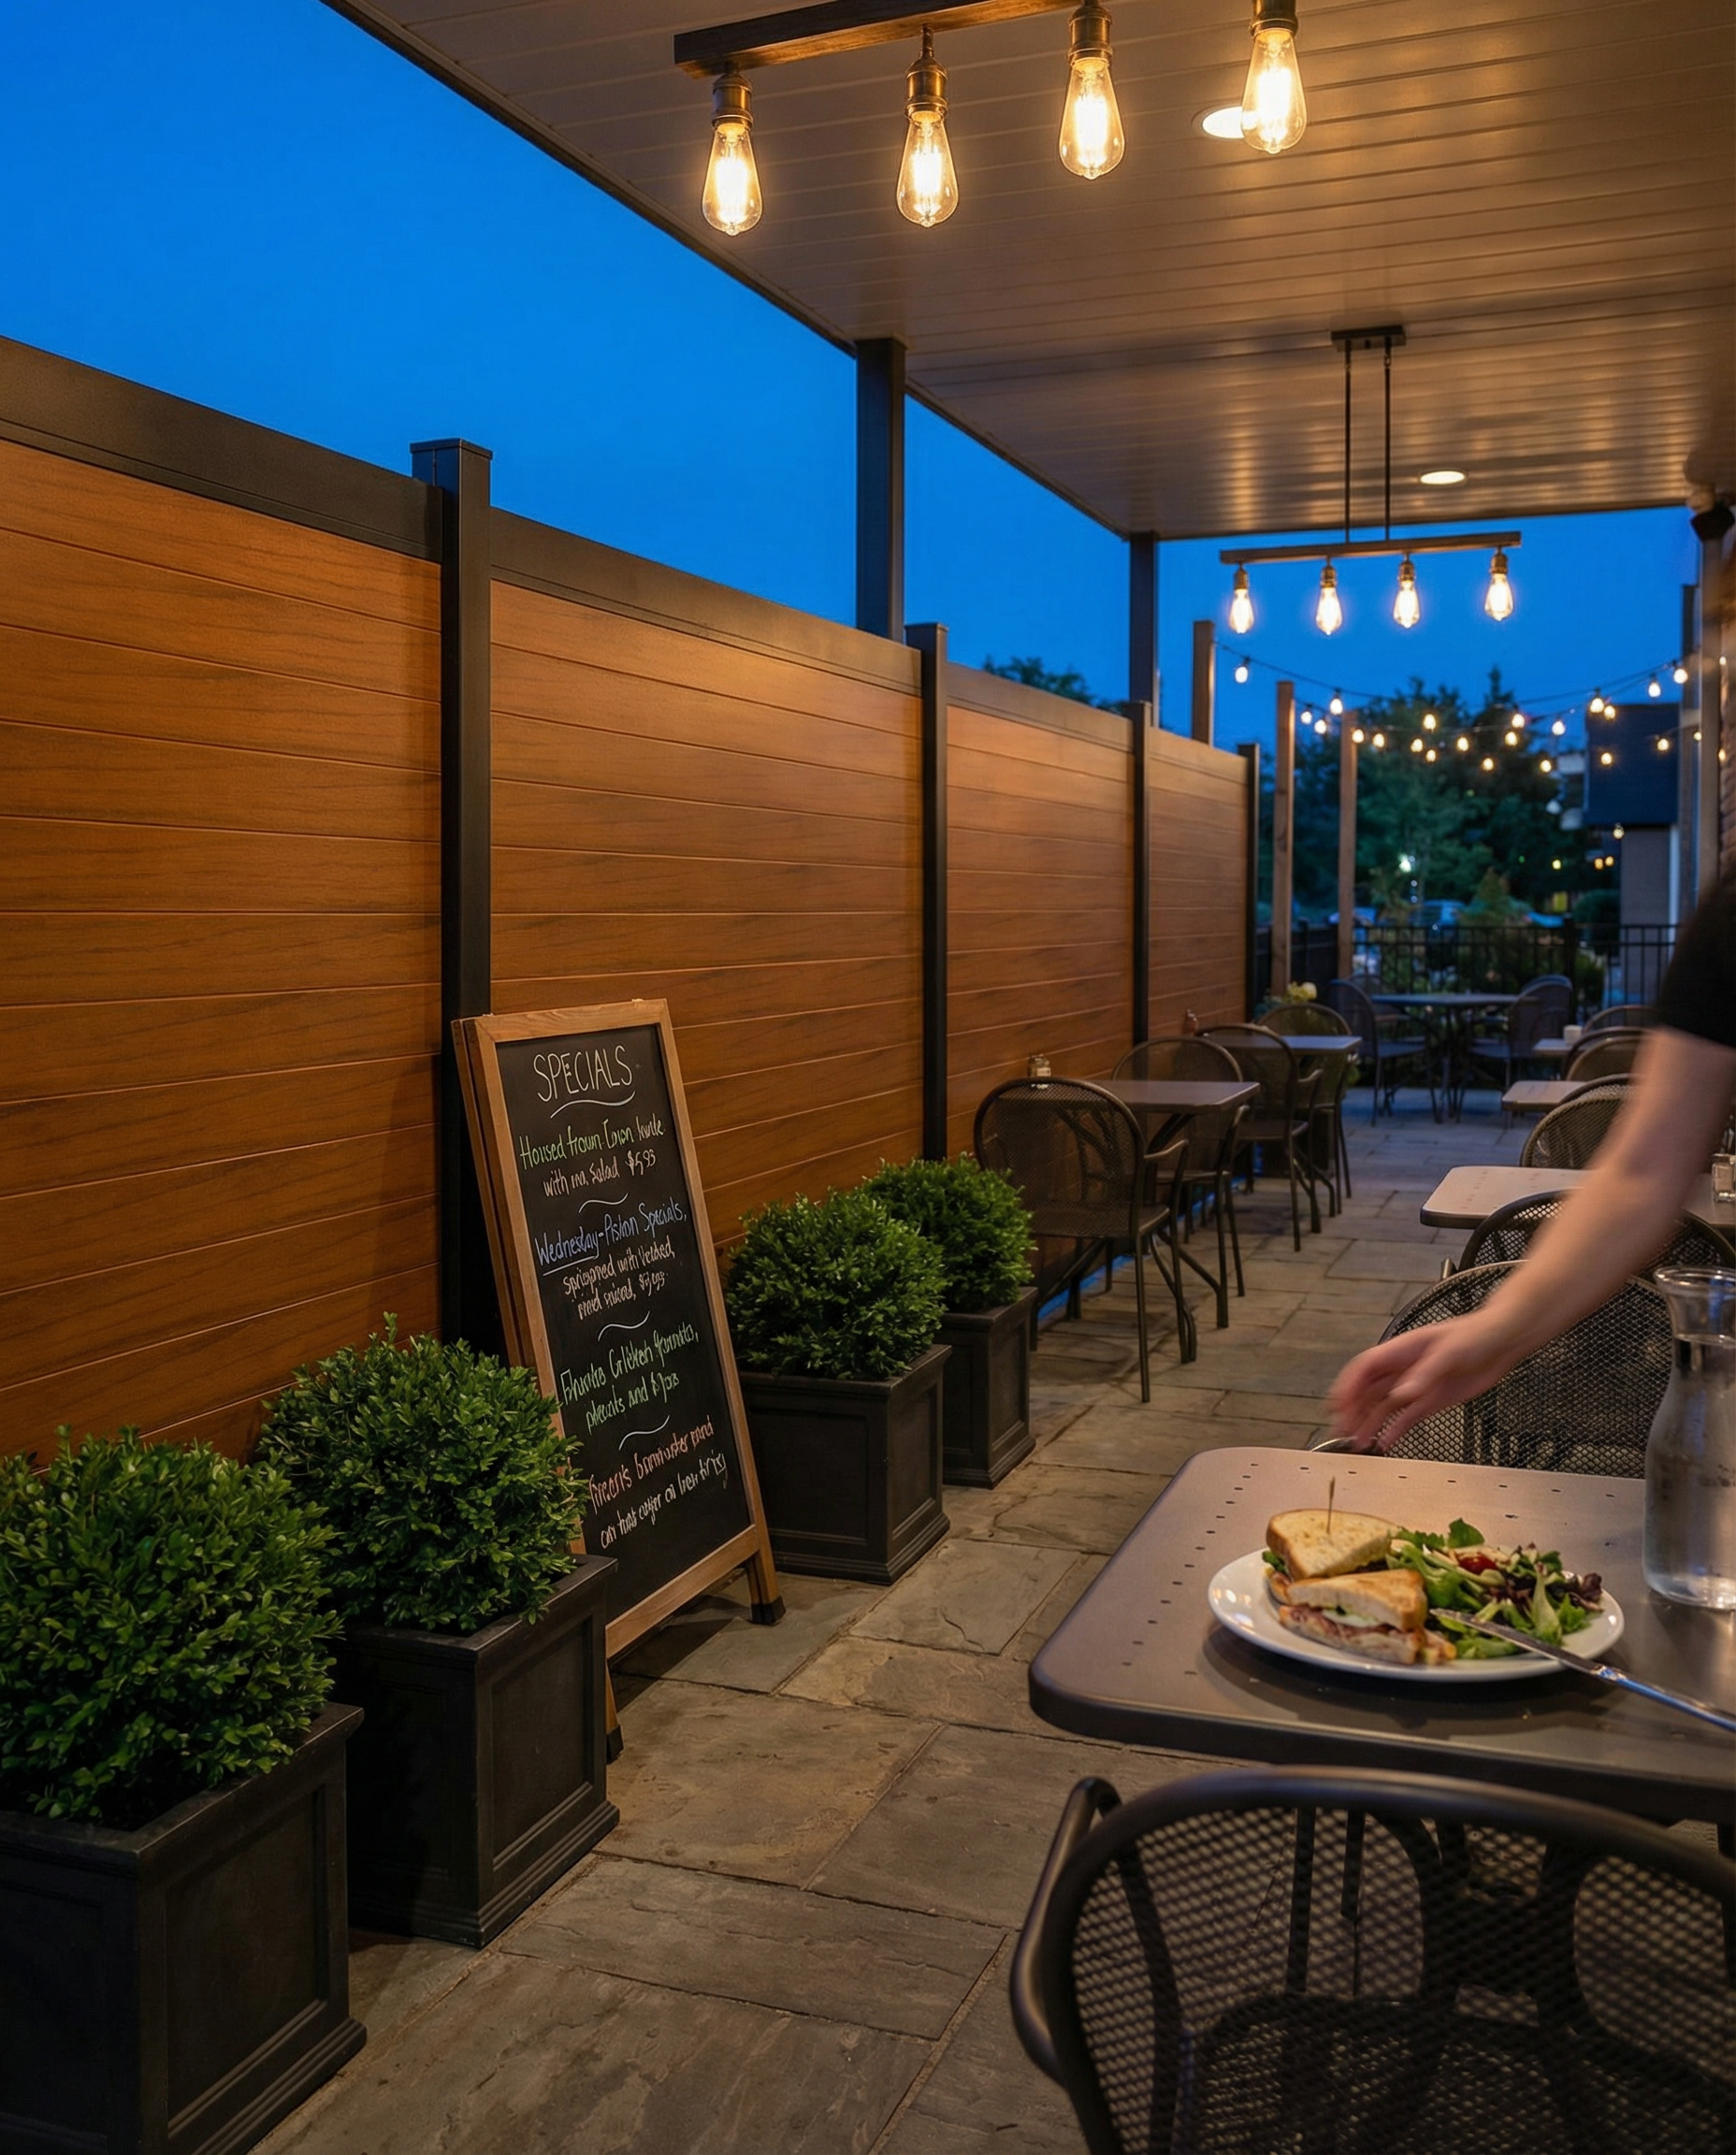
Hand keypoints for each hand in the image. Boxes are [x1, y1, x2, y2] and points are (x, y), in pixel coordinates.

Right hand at [1328, 1314, 1522, 1451]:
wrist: (1504, 1341)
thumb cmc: (1477, 1335)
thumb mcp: (1450, 1352)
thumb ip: (1425, 1374)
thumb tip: (1401, 1394)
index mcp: (1402, 1350)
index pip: (1366, 1368)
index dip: (1348, 1385)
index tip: (1338, 1404)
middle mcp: (1404, 1369)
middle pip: (1368, 1390)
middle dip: (1352, 1410)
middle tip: (1340, 1431)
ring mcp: (1416, 1386)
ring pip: (1383, 1406)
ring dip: (1368, 1423)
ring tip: (1356, 1443)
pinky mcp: (1432, 1401)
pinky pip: (1406, 1418)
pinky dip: (1393, 1431)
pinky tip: (1384, 1443)